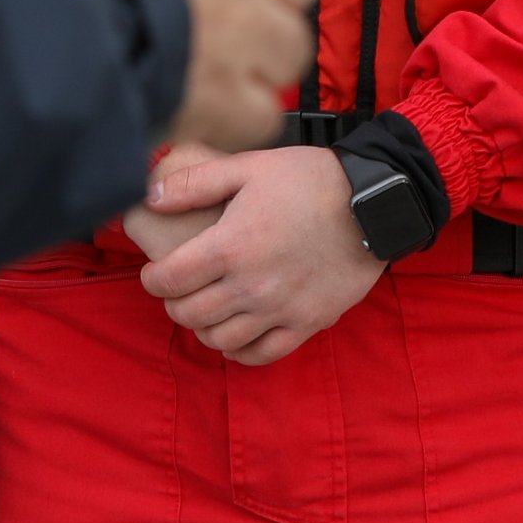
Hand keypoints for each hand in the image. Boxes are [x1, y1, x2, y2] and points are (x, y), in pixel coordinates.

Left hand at [135, 147, 383, 364]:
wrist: (373, 202)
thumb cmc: (309, 179)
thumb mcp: (249, 167)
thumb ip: (195, 183)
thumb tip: (149, 197)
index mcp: (230, 246)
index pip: (168, 280)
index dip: (152, 279)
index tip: (155, 273)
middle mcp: (250, 285)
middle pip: (188, 314)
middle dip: (174, 303)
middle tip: (179, 289)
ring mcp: (279, 309)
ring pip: (219, 339)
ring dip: (203, 328)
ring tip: (206, 310)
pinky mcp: (306, 322)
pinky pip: (262, 354)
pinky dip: (240, 351)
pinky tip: (235, 337)